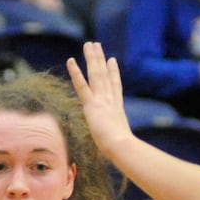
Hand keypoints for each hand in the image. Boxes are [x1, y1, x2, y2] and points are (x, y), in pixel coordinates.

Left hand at [68, 41, 134, 159]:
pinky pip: (82, 85)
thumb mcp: (123, 144)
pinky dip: (76, 72)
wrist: (122, 146)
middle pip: (105, 75)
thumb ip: (123, 144)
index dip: (113, 73)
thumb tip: (128, 155)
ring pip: (96, 75)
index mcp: (118, 109)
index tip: (112, 61)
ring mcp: (102, 100)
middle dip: (100, 60)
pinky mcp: (92, 105)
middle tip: (97, 46)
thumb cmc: (124, 150)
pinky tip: (71, 60)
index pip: (115, 87)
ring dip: (92, 58)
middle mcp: (111, 101)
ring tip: (89, 44)